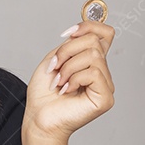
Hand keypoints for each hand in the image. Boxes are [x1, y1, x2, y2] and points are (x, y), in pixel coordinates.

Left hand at [25, 19, 115, 139]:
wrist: (38, 118)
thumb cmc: (44, 93)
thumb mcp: (55, 58)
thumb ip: (72, 43)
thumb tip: (85, 30)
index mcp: (91, 61)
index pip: (104, 33)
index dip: (88, 26)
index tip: (67, 34)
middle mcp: (102, 72)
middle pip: (94, 41)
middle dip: (67, 51)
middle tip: (54, 68)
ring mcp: (105, 85)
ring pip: (93, 56)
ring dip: (68, 67)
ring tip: (59, 83)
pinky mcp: (105, 98)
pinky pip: (94, 73)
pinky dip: (74, 79)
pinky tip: (66, 91)